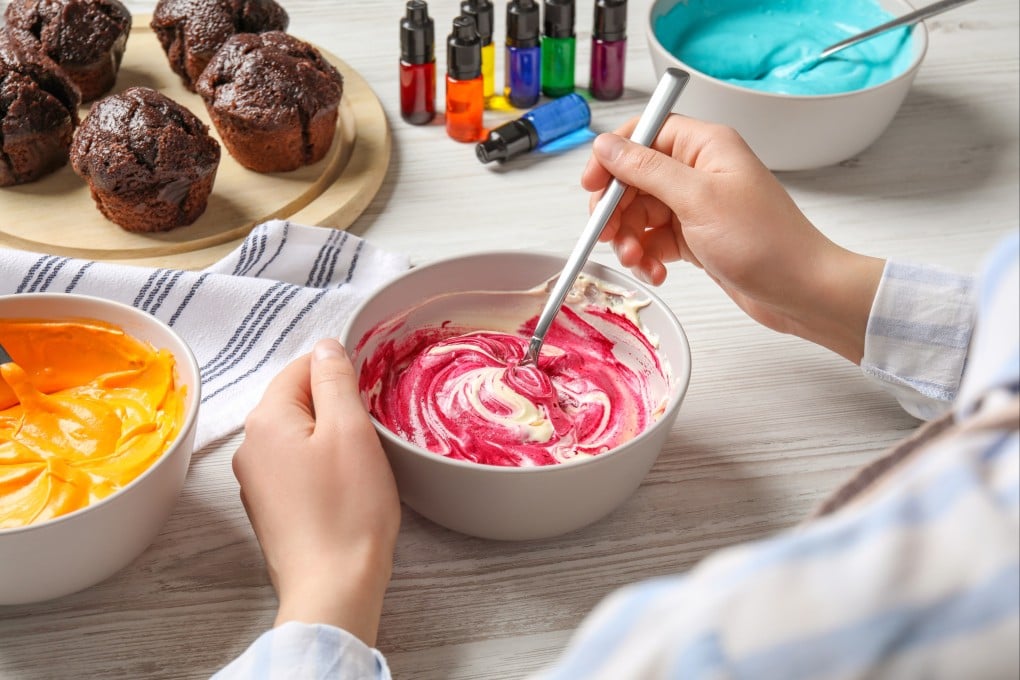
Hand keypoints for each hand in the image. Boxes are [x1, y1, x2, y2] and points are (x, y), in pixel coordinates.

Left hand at [232, 338, 399, 645]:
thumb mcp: (350, 430)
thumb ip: (335, 380)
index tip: (368, 398)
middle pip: (298, 401)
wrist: (332, 587)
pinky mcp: (270, 509)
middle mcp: (250, 446)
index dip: (340, 373)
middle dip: (335, 408)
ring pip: (299, 436)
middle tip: (369, 433)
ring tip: (360, 464)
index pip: (302, 367)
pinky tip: (345, 489)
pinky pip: (296, 468)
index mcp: (266, 419)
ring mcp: (255, 481)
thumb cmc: (347, 510)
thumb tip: (326, 347)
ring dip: (330, 439)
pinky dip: (322, 469)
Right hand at [581, 115, 884, 363]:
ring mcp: (697, 205)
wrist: (801, 291)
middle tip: (609, 235)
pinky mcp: (697, 237)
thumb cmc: (765, 243)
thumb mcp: (698, 199)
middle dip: (617, 209)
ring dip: (630, 238)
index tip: (592, 187)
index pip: (644, 134)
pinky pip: (655, 239)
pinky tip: (656, 271)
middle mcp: (699, 171)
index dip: (612, 158)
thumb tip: (607, 145)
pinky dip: (648, 255)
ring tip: (638, 260)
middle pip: (635, 177)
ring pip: (641, 212)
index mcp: (705, 146)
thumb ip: (647, 169)